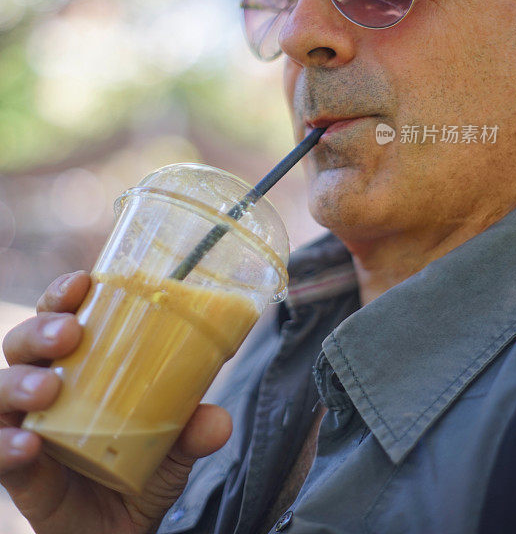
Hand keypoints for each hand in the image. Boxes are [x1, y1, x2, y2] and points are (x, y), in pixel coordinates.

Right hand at [0, 271, 231, 533]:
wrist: (122, 531)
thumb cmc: (140, 469)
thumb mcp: (174, 446)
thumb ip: (192, 430)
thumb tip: (219, 420)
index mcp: (79, 364)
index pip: (61, 314)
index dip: (63, 292)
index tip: (83, 282)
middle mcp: (45, 386)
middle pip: (23, 341)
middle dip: (40, 328)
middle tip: (70, 334)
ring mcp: (25, 425)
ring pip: (0, 388)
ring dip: (20, 381)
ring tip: (49, 388)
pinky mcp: (17, 469)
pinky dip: (6, 444)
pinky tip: (29, 443)